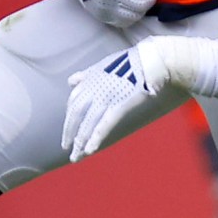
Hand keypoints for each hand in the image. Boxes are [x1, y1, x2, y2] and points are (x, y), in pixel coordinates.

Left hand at [62, 47, 159, 162]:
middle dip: (70, 132)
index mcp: (90, 80)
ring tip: (76, 157)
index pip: (74, 102)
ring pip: (88, 123)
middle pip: (76, 114)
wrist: (151, 61)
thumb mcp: (103, 64)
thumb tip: (70, 81)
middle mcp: (94, 89)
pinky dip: (95, 138)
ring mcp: (105, 98)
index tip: (69, 128)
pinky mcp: (119, 105)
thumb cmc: (131, 61)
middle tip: (66, 147)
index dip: (70, 117)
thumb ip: (86, 75)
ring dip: (80, 141)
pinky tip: (89, 150)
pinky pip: (104, 125)